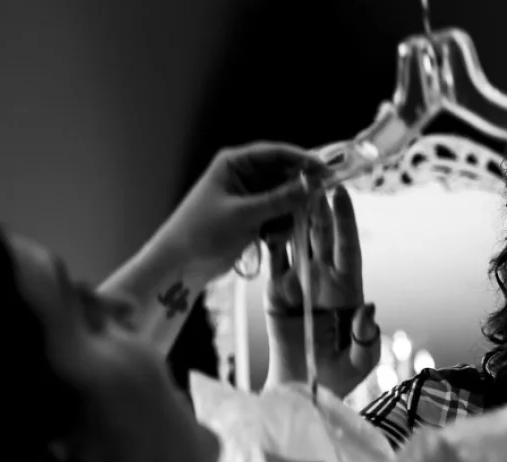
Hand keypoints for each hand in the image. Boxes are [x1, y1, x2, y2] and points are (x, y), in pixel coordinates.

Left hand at [154, 142, 327, 276]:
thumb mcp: (244, 214)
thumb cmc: (203, 231)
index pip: (275, 153)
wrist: (182, 263)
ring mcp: (249, 198)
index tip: (325, 170)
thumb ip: (280, 200)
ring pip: (283, 197)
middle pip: (282, 174)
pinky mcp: (252, 217)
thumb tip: (312, 186)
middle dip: (298, 190)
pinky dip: (280, 225)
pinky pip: (277, 215)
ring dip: (288, 212)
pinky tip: (272, 239)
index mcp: (235, 163)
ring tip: (282, 229)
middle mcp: (244, 176)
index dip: (302, 159)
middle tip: (316, 202)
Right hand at [265, 186, 380, 397]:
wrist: (301, 390)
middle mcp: (324, 280)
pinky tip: (265, 213)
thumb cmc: (337, 379)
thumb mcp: (359, 362)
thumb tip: (369, 308)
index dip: (346, 221)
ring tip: (285, 185)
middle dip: (317, 206)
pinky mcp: (276, 290)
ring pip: (296, 240)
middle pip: (322, 236)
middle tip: (309, 175)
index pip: (349, 249)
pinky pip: (273, 258)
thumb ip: (366, 338)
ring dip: (292, 213)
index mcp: (348, 290)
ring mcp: (299, 283)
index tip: (341, 193)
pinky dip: (269, 236)